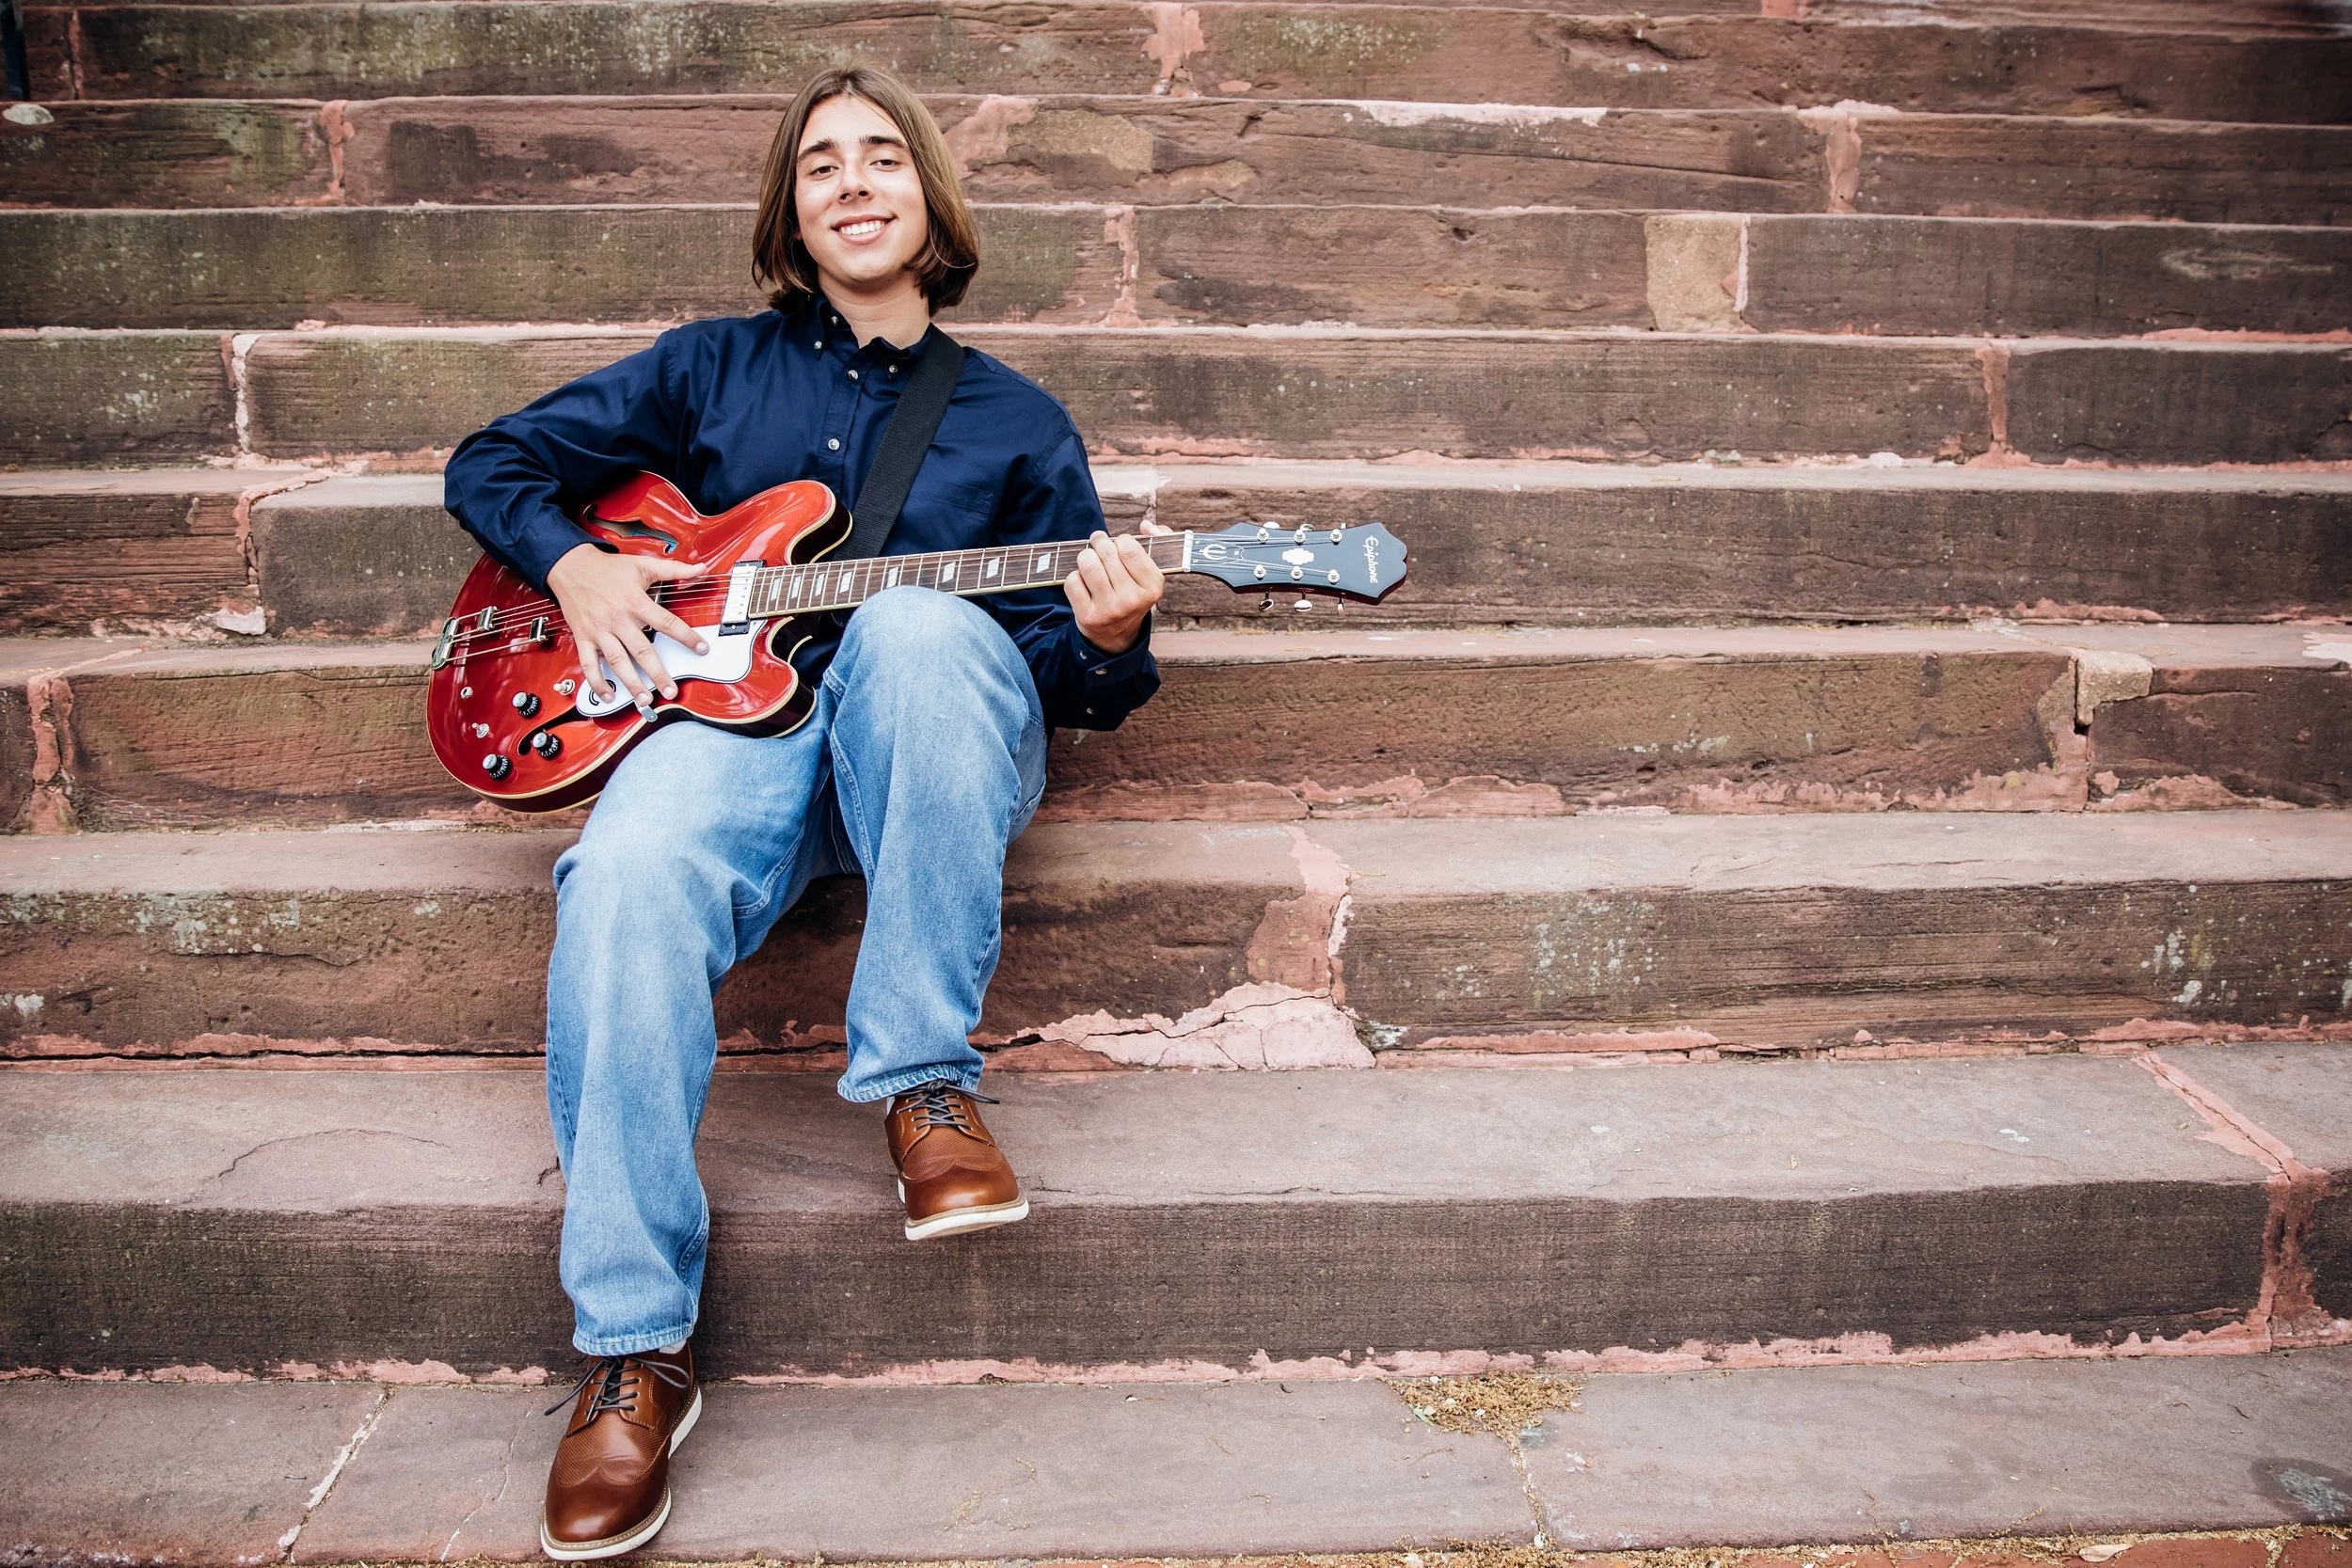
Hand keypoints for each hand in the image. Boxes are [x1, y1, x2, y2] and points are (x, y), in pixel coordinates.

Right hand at [546, 542, 710, 706]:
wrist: (571, 567)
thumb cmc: (608, 568)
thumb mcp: (643, 564)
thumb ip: (674, 569)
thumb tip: (700, 568)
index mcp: (635, 602)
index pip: (667, 623)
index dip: (686, 637)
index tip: (701, 649)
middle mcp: (618, 619)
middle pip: (642, 651)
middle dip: (658, 674)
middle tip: (671, 690)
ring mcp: (600, 631)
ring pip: (617, 662)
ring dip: (631, 683)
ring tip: (644, 700)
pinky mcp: (584, 638)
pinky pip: (589, 664)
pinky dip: (597, 682)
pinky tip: (609, 695)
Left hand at [1064, 530, 1163, 655]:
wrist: (1116, 634)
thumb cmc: (1133, 592)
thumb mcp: (1151, 571)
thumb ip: (1158, 540)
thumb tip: (1145, 525)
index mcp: (1153, 586)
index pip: (1129, 548)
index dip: (1120, 540)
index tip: (1119, 544)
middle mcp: (1133, 600)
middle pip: (1106, 553)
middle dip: (1099, 542)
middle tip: (1098, 543)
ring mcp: (1110, 610)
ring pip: (1087, 564)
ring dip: (1085, 557)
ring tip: (1089, 559)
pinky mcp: (1088, 617)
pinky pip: (1073, 581)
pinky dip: (1075, 577)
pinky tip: (1084, 583)